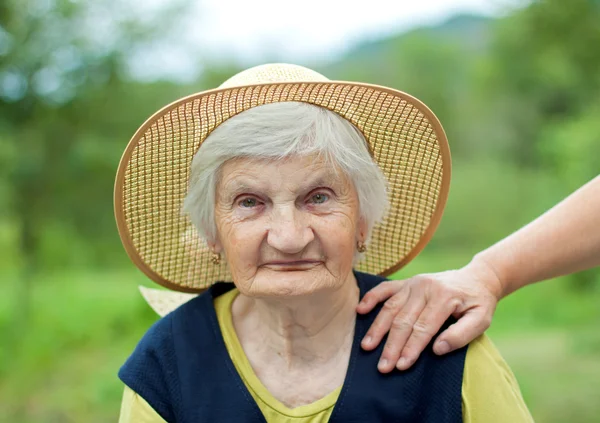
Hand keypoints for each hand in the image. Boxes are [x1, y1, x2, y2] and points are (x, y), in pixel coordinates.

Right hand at [356, 259, 503, 372]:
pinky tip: (360, 310)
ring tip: (367, 346)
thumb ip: (462, 335)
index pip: (423, 328)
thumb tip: (437, 349)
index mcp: (444, 297)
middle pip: (403, 320)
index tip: (401, 366)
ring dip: (377, 328)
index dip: (411, 348)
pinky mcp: (406, 281)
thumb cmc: (478, 303)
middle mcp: (425, 287)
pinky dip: (371, 298)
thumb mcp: (481, 319)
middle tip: (383, 366)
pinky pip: (385, 288)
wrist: (477, 278)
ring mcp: (413, 283)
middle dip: (391, 345)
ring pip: (390, 307)